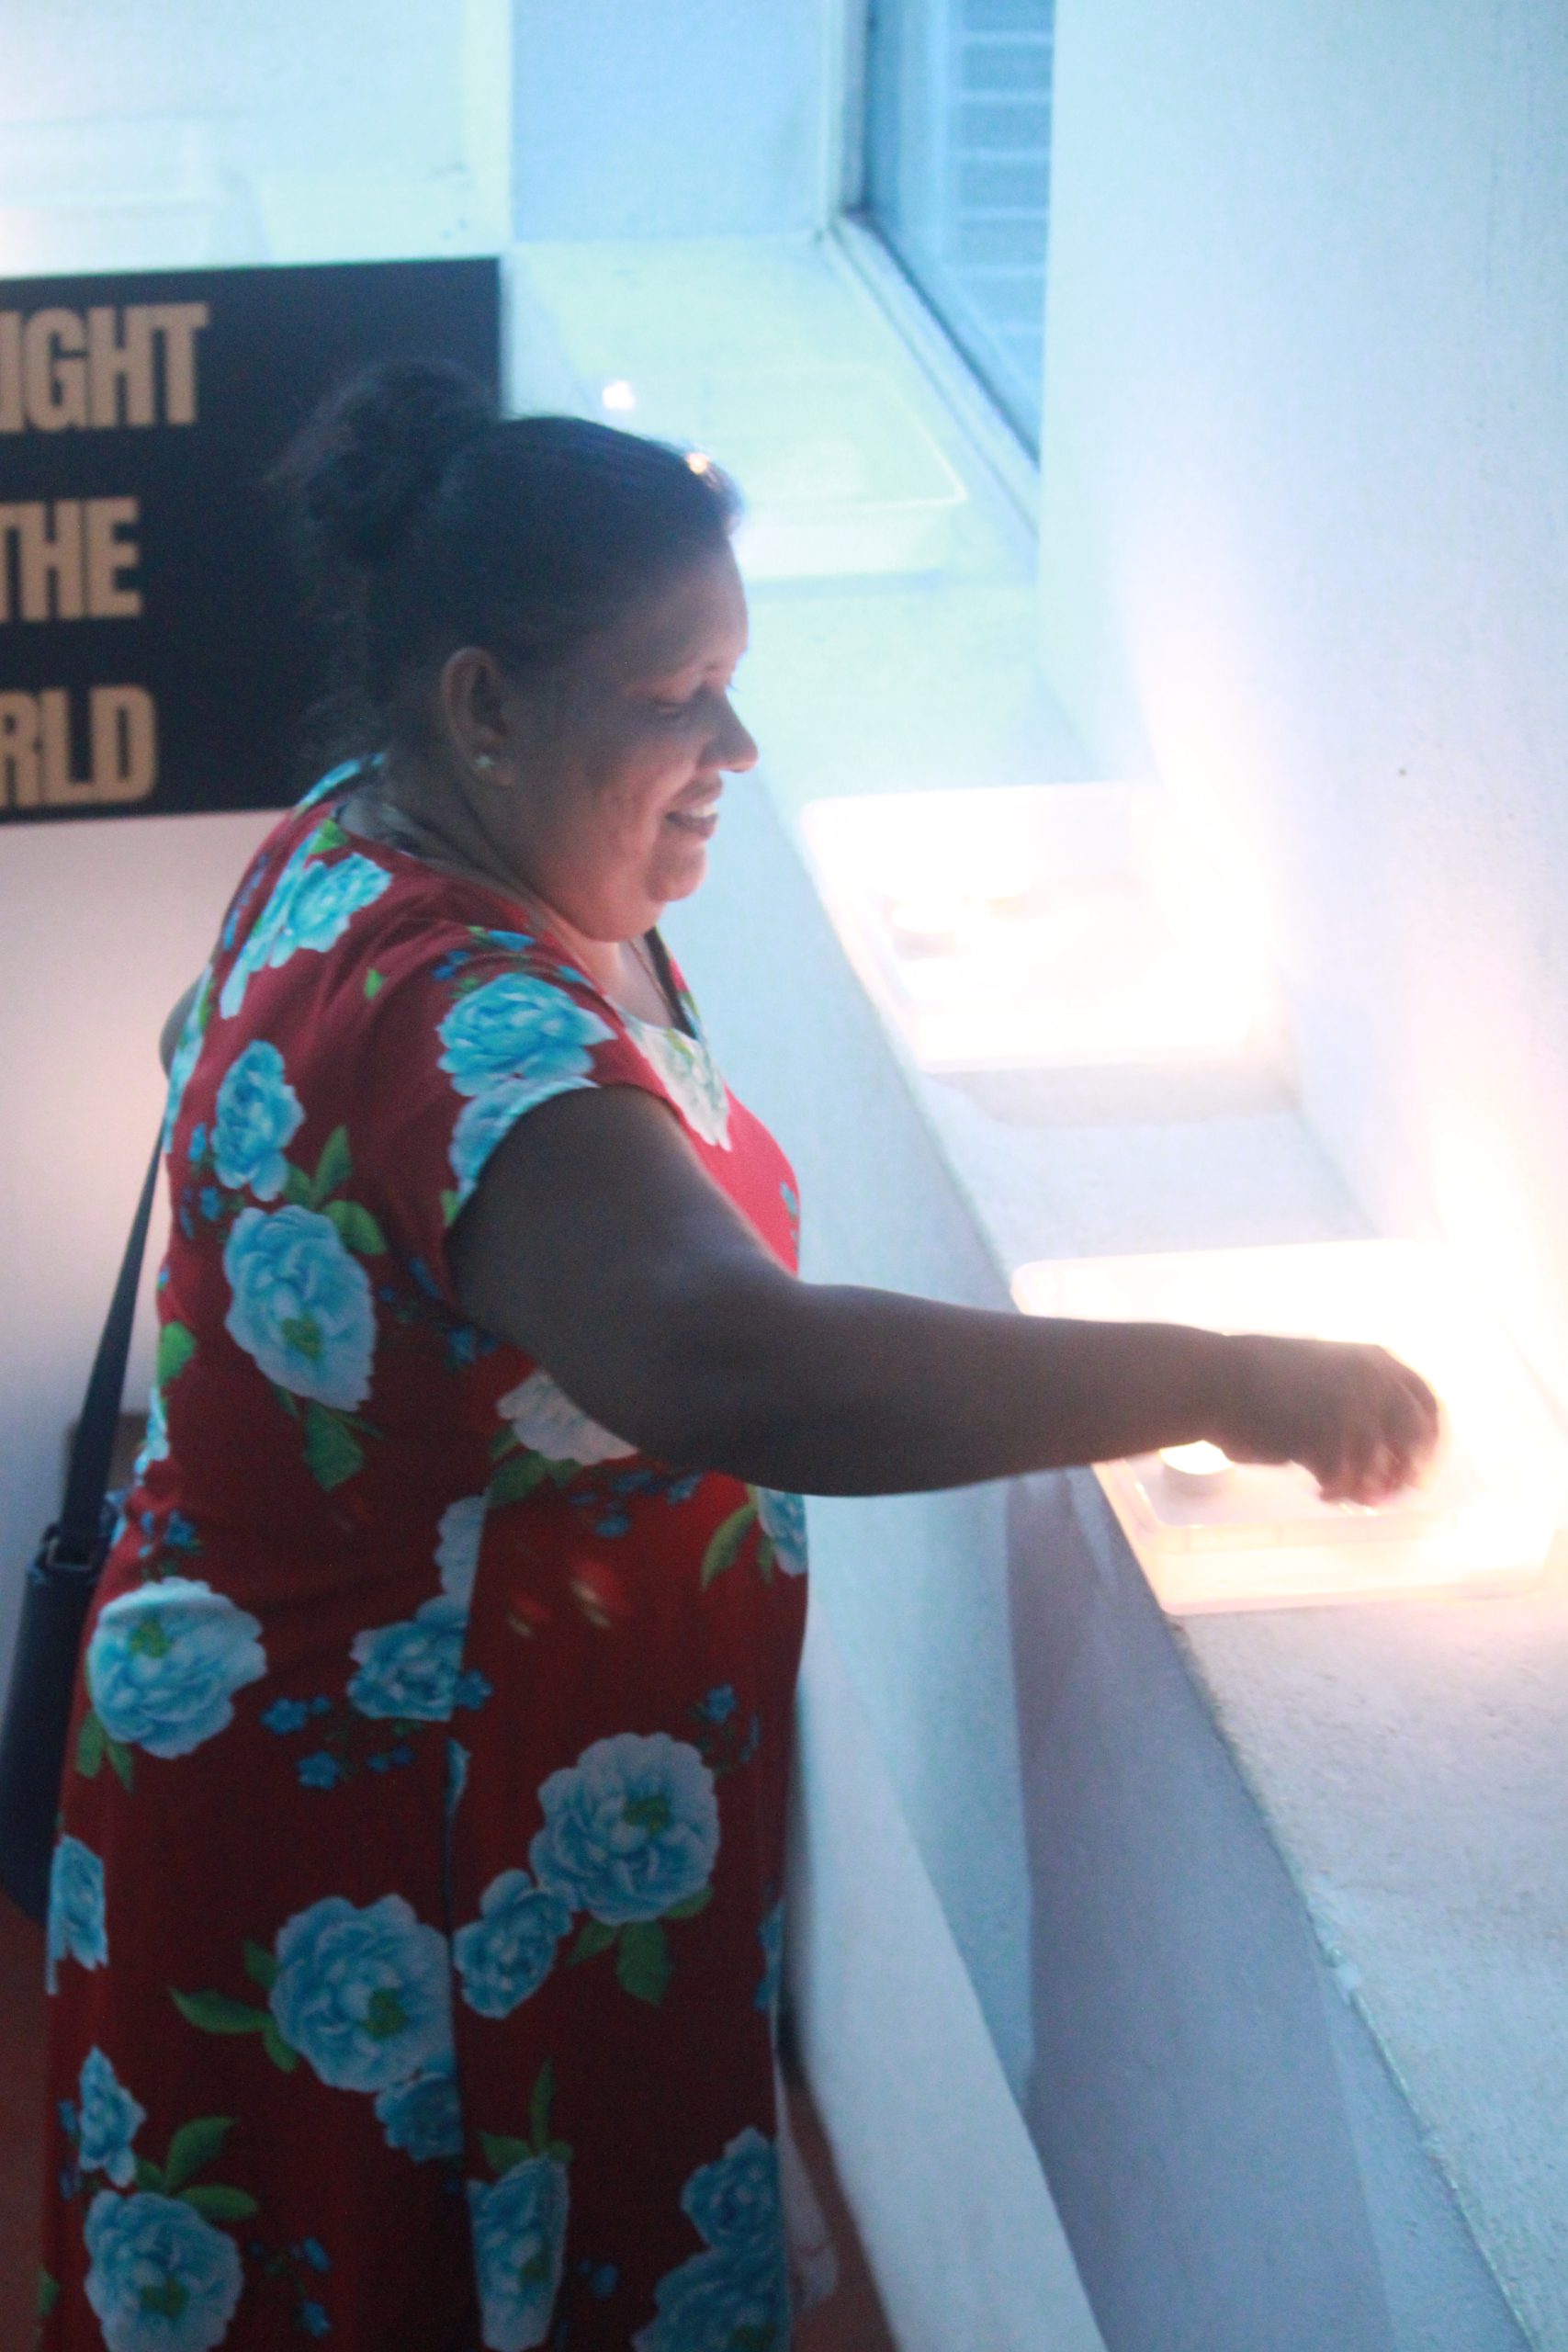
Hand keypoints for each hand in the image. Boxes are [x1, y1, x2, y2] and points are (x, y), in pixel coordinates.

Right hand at [1211, 1334, 1441, 1504]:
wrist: (1213, 1379)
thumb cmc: (1260, 1377)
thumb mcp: (1325, 1370)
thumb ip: (1362, 1399)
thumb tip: (1391, 1452)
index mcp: (1376, 1359)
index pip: (1428, 1404)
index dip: (1431, 1441)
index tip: (1421, 1467)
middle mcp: (1371, 1382)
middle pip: (1414, 1442)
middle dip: (1405, 1474)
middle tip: (1387, 1495)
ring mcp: (1349, 1411)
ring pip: (1379, 1469)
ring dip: (1367, 1489)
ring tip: (1342, 1493)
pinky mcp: (1322, 1440)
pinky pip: (1344, 1483)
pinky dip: (1336, 1493)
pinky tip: (1319, 1492)